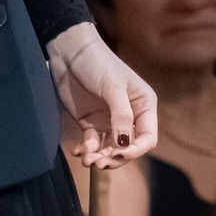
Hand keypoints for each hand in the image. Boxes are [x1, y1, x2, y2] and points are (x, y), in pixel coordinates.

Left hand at [47, 24, 156, 167]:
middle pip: (128, 147)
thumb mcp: (113, 87)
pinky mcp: (90, 122)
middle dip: (116, 158)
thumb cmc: (97, 63)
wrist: (69, 52)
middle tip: (100, 163)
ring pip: (110, 149)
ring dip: (101, 158)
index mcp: (143, 105)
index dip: (136, 149)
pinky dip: (88, 151)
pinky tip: (79, 152)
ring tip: (88, 161)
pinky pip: (93, 143)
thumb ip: (121, 116)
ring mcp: (109, 120)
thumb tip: (124, 144)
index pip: (147, 137)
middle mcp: (129, 116)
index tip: (119, 154)